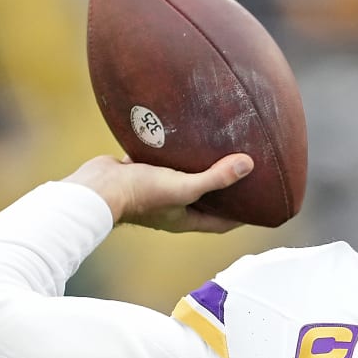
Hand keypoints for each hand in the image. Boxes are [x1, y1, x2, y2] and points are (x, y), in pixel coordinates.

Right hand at [64, 153, 253, 231]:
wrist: (96, 186)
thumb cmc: (140, 194)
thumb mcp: (183, 186)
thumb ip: (215, 178)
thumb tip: (249, 165)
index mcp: (185, 218)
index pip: (222, 222)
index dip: (243, 215)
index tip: (261, 203)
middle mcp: (173, 207)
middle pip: (206, 200)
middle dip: (224, 190)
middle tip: (245, 172)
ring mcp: (156, 190)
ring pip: (184, 178)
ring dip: (199, 168)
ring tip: (219, 150)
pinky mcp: (142, 172)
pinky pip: (163, 162)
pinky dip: (175, 153)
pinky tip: (185, 135)